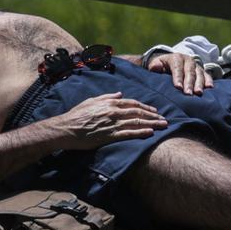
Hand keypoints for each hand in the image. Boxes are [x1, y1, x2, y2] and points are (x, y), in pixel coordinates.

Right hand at [48, 94, 169, 147]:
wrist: (66, 128)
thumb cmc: (76, 115)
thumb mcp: (91, 101)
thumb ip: (107, 96)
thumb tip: (120, 93)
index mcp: (110, 103)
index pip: (132, 103)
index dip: (145, 107)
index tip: (155, 111)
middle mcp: (113, 111)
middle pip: (138, 112)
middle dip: (153, 116)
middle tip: (164, 120)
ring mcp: (112, 124)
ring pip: (137, 122)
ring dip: (152, 124)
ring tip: (163, 126)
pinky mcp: (109, 135)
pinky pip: (129, 133)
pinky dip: (140, 132)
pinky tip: (150, 133)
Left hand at [146, 51, 210, 94]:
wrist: (171, 62)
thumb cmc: (162, 66)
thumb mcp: (156, 64)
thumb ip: (155, 66)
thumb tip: (155, 67)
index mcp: (176, 58)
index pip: (177, 68)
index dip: (178, 78)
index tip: (178, 87)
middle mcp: (187, 60)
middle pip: (189, 72)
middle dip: (189, 83)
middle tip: (188, 93)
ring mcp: (196, 65)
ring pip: (199, 73)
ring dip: (199, 83)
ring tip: (199, 93)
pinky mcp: (202, 70)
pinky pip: (206, 75)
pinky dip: (208, 80)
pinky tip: (209, 87)